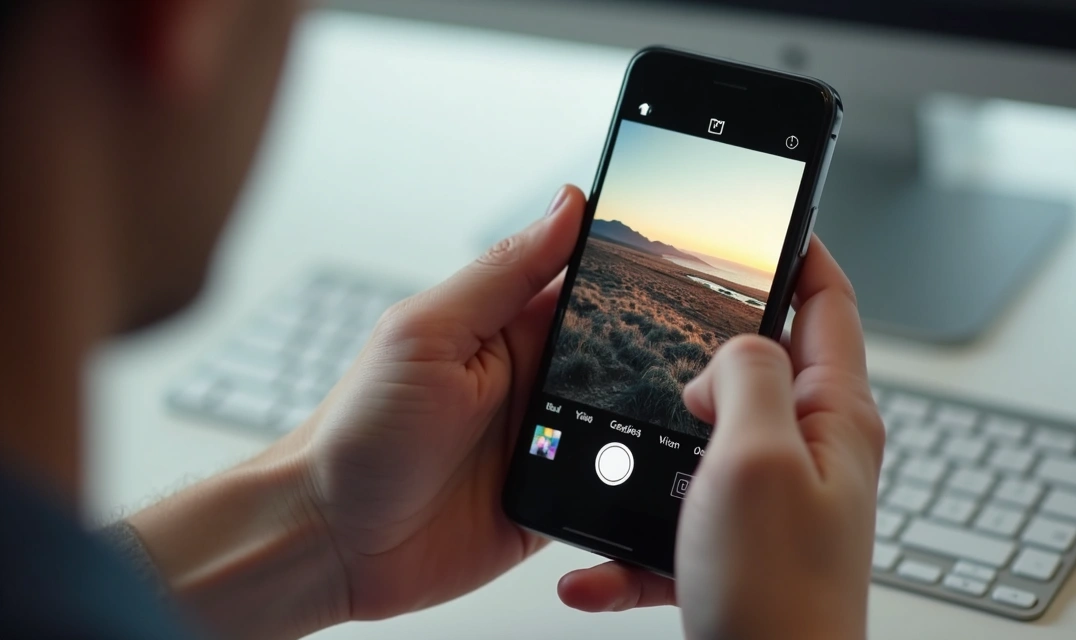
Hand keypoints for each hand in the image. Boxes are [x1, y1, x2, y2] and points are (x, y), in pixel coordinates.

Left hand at [131, 185, 661, 638]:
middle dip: (661, 347)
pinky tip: (666, 473)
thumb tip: (567, 205)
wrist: (329, 540)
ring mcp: (546, 442)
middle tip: (704, 348)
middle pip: (622, 352)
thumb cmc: (359, 431)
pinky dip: (640, 479)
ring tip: (698, 411)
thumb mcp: (427, 335)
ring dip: (656, 416)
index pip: (584, 283)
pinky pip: (614, 484)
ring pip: (630, 419)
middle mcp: (533, 381)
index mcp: (507, 329)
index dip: (628, 265)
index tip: (679, 250)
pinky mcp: (553, 499)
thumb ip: (501, 274)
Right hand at [558, 237, 883, 639]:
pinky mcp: (736, 545)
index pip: (828, 302)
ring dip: (653, 448)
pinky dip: (632, 538)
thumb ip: (744, 376)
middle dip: (701, 344)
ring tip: (616, 451)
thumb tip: (729, 349)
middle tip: (654, 325)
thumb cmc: (779, 596)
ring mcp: (774, 501)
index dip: (798, 247)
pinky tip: (596, 565)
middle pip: (758, 365)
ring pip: (705, 440)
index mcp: (834, 417)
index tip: (762, 212)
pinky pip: (677, 518)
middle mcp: (811, 454)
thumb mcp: (758, 458)